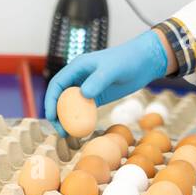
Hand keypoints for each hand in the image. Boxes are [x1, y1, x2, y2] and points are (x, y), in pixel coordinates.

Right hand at [44, 30, 171, 135]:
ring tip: (68, 135)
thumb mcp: (112, 69)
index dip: (51, 100)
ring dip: (67, 119)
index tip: (51, 116)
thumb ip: (98, 80)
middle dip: (56, 114)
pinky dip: (81, 120)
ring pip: (71, 105)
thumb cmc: (128, 60)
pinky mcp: (97, 96)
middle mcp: (79, 77)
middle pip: (60, 97)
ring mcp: (87, 87)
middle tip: (60, 131)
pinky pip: (84, 109)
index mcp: (77, 67)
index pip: (57, 84)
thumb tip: (83, 95)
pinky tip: (81, 130)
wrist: (144, 61)